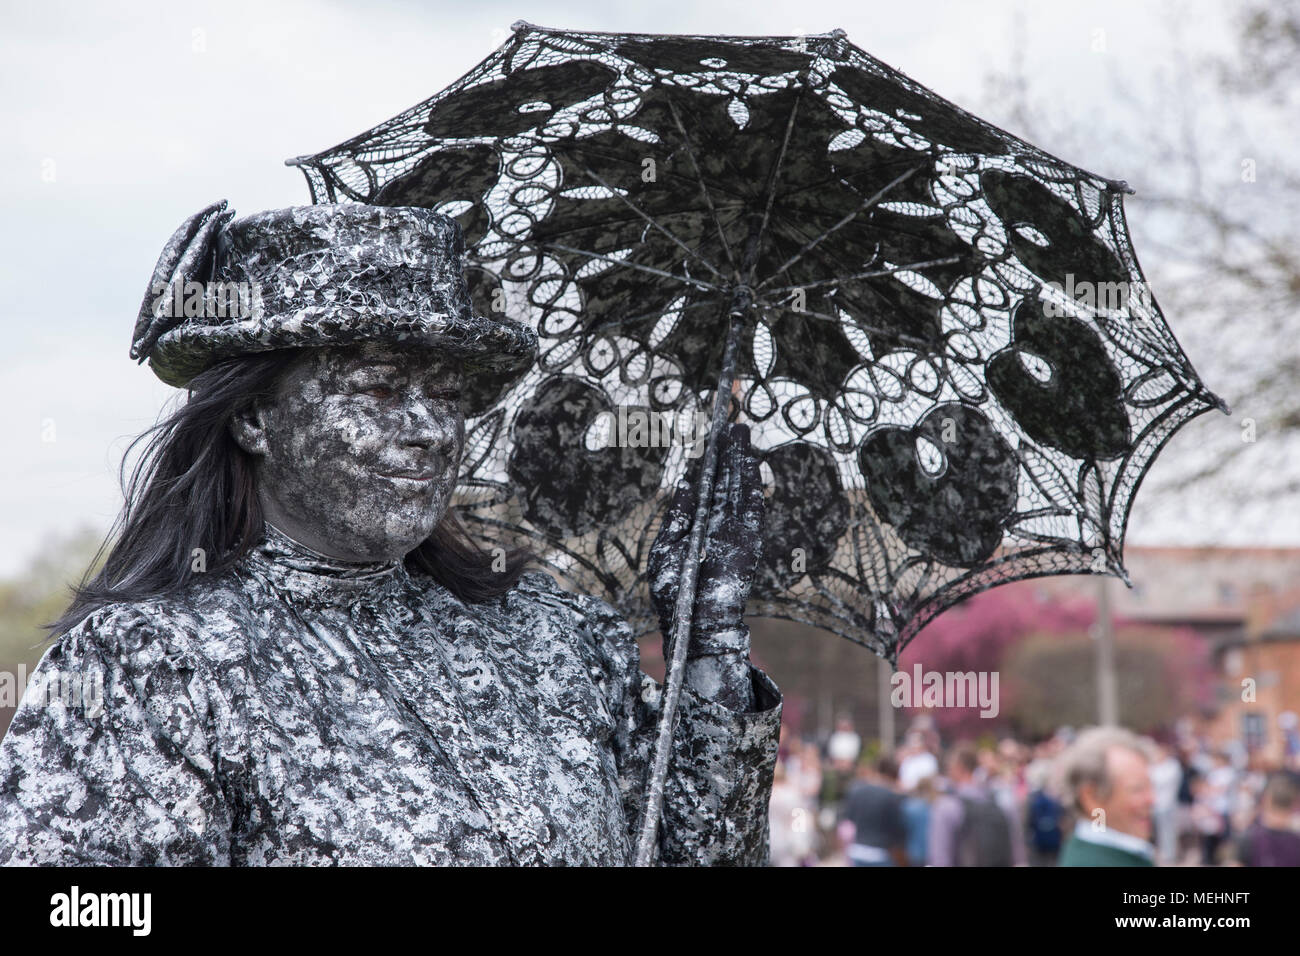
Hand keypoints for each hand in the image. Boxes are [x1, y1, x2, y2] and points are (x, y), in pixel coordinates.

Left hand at [647, 422, 764, 655]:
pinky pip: (752, 506)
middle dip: (728, 451)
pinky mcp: (747, 540)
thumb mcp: (667, 548)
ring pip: (740, 487)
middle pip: (726, 480)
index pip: (708, 485)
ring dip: (740, 459)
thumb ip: (678, 516)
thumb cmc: (676, 594)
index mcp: (701, 526)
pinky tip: (750, 461)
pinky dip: (752, 483)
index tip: (711, 435)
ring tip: (739, 430)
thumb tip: (683, 483)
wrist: (693, 624)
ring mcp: (735, 531)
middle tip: (729, 421)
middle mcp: (720, 525)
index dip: (711, 461)